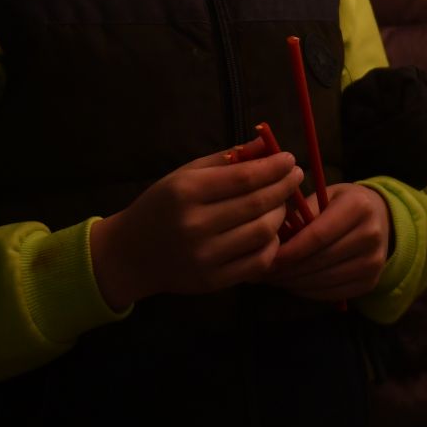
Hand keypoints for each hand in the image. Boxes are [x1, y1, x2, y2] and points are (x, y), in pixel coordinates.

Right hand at [89, 145, 301, 310]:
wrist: (131, 254)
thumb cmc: (162, 206)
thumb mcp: (186, 174)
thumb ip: (227, 159)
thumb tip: (266, 145)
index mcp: (186, 192)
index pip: (244, 177)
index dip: (274, 167)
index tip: (289, 158)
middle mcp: (194, 225)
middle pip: (258, 204)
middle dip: (284, 187)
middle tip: (295, 176)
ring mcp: (204, 257)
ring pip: (263, 232)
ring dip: (281, 214)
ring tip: (281, 202)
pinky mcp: (212, 281)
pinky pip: (258, 262)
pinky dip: (273, 244)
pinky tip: (271, 231)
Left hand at [260, 184, 391, 300]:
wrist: (379, 219)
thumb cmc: (342, 205)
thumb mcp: (324, 196)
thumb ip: (300, 213)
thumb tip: (268, 237)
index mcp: (358, 207)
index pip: (318, 236)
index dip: (290, 251)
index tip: (267, 259)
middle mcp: (371, 234)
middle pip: (320, 260)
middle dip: (288, 270)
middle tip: (264, 273)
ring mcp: (374, 262)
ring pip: (325, 280)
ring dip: (295, 283)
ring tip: (275, 279)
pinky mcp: (371, 282)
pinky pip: (333, 293)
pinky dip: (309, 292)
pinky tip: (294, 285)